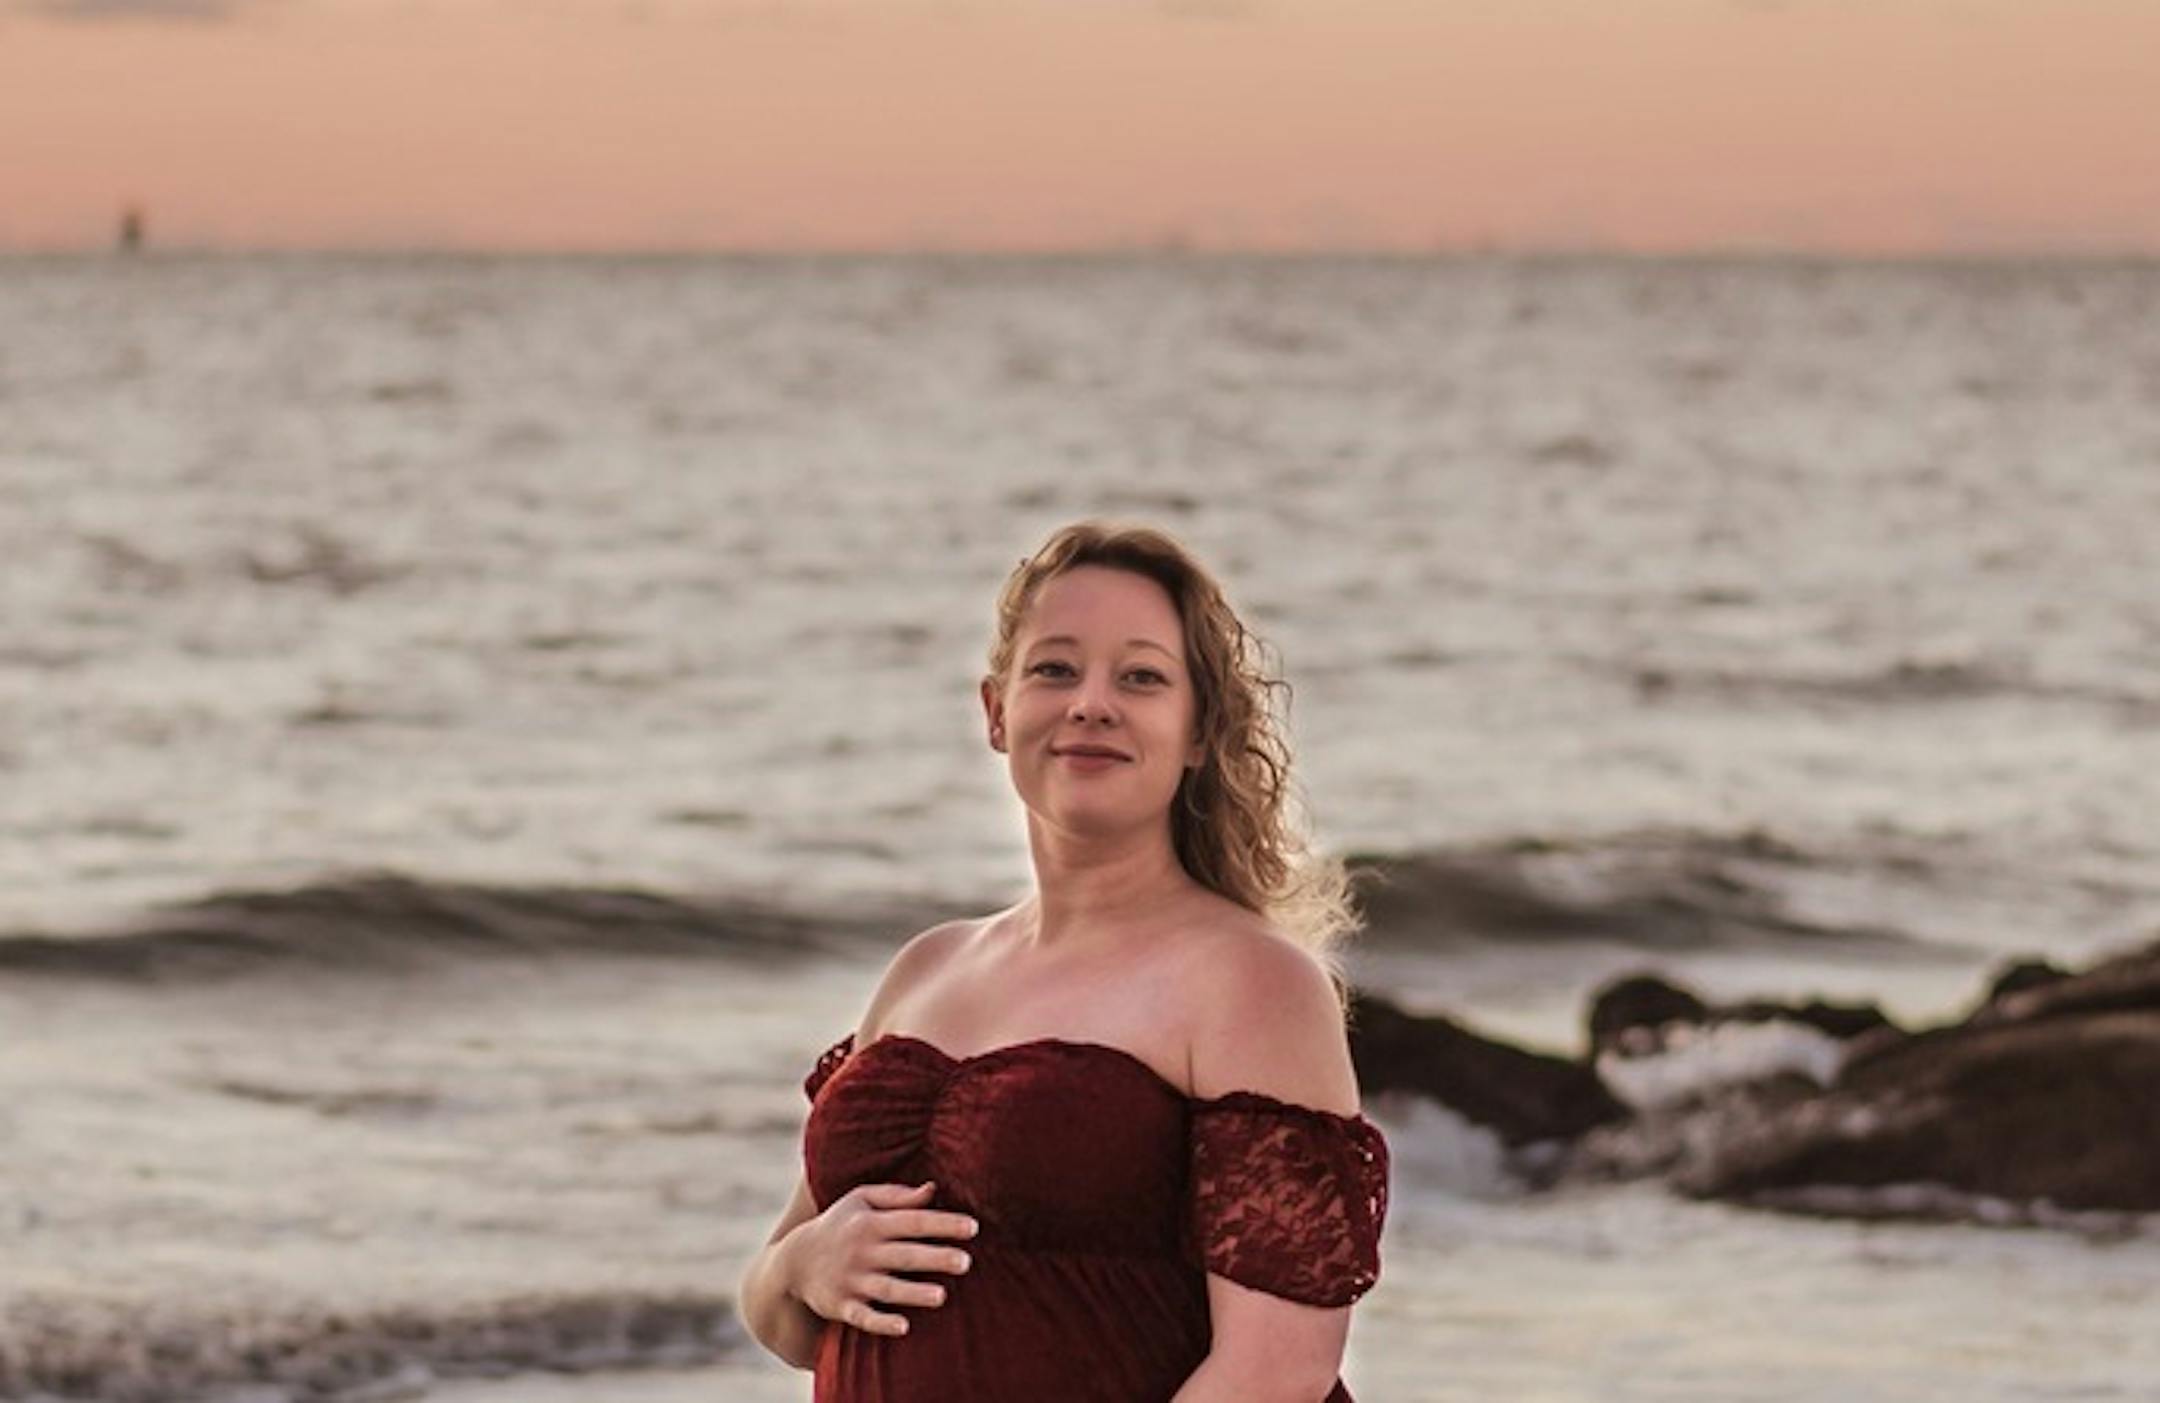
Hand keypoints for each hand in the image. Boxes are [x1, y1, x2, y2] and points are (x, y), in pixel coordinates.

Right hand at [785, 1180, 977, 1337]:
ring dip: (914, 1293)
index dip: (943, 1224)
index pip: (913, 1221)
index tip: (973, 1227)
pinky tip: (903, 1327)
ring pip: (887, 1288)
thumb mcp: (860, 1199)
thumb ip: (898, 1196)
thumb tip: (934, 1189)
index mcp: (871, 1222)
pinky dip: (881, 1323)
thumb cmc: (840, 1225)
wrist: (793, 1261)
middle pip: (904, 1255)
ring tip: (942, 1296)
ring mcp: (852, 1280)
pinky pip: (863, 1317)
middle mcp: (863, 1251)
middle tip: (967, 1262)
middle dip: (935, 1258)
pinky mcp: (842, 1306)